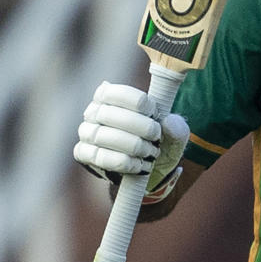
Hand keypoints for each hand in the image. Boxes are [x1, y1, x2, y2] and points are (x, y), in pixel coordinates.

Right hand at [74, 82, 187, 198]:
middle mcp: (93, 111)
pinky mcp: (84, 153)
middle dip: (140, 127)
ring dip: (134, 147)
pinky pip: (101, 158)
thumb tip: (168, 122)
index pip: (117, 92)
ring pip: (105, 137)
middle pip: (110, 114)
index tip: (155, 113)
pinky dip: (125, 163)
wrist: (146, 169)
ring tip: (151, 153)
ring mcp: (86, 132)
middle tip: (156, 137)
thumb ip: (177, 127)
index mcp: (108, 95)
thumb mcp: (172, 134)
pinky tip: (139, 165)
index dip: (139, 103)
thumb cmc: (156, 142)